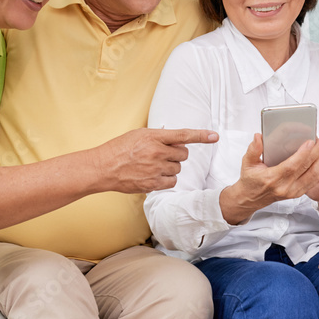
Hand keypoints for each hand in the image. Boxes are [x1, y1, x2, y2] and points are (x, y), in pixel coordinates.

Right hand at [94, 128, 217, 193]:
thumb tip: (176, 139)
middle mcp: (156, 152)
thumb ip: (158, 136)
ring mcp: (155, 169)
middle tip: (162, 155)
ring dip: (171, 167)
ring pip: (178, 168)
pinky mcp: (152, 184)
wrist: (103, 167)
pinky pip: (172, 182)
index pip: (183, 135)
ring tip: (153, 165)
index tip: (215, 136)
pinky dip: (167, 180)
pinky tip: (154, 176)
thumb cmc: (119, 149)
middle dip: (177, 154)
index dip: (201, 135)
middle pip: (183, 154)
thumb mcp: (139, 134)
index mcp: (154, 137)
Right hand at [219, 131, 318, 223]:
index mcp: (272, 179)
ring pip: (314, 176)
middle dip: (318, 151)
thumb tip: (258, 137)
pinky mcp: (297, 194)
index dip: (302, 154)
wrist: (251, 199)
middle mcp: (285, 187)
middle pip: (306, 168)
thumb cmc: (250, 179)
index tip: (311, 141)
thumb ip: (253, 149)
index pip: (291, 166)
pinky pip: (313, 181)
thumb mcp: (247, 163)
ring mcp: (293, 192)